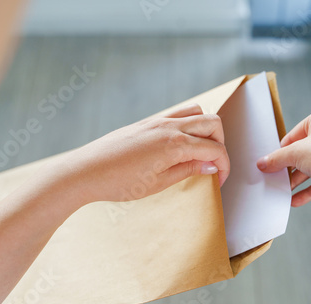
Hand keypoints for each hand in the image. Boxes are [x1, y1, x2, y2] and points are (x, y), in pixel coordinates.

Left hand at [56, 104, 229, 203]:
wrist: (86, 171)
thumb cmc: (118, 182)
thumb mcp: (158, 183)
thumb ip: (188, 170)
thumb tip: (211, 166)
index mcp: (175, 145)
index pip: (215, 149)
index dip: (224, 166)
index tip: (219, 180)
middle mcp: (169, 127)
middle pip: (213, 123)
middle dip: (221, 144)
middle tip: (213, 165)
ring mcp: (158, 121)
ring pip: (197, 112)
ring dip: (206, 129)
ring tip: (200, 152)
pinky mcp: (148, 122)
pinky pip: (178, 114)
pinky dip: (189, 125)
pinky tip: (181, 145)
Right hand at [257, 109, 310, 206]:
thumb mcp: (295, 154)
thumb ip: (276, 159)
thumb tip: (262, 163)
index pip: (295, 134)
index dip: (282, 149)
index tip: (271, 162)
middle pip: (304, 152)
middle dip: (289, 168)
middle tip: (276, 178)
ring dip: (298, 181)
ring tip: (284, 192)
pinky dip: (309, 189)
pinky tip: (296, 201)